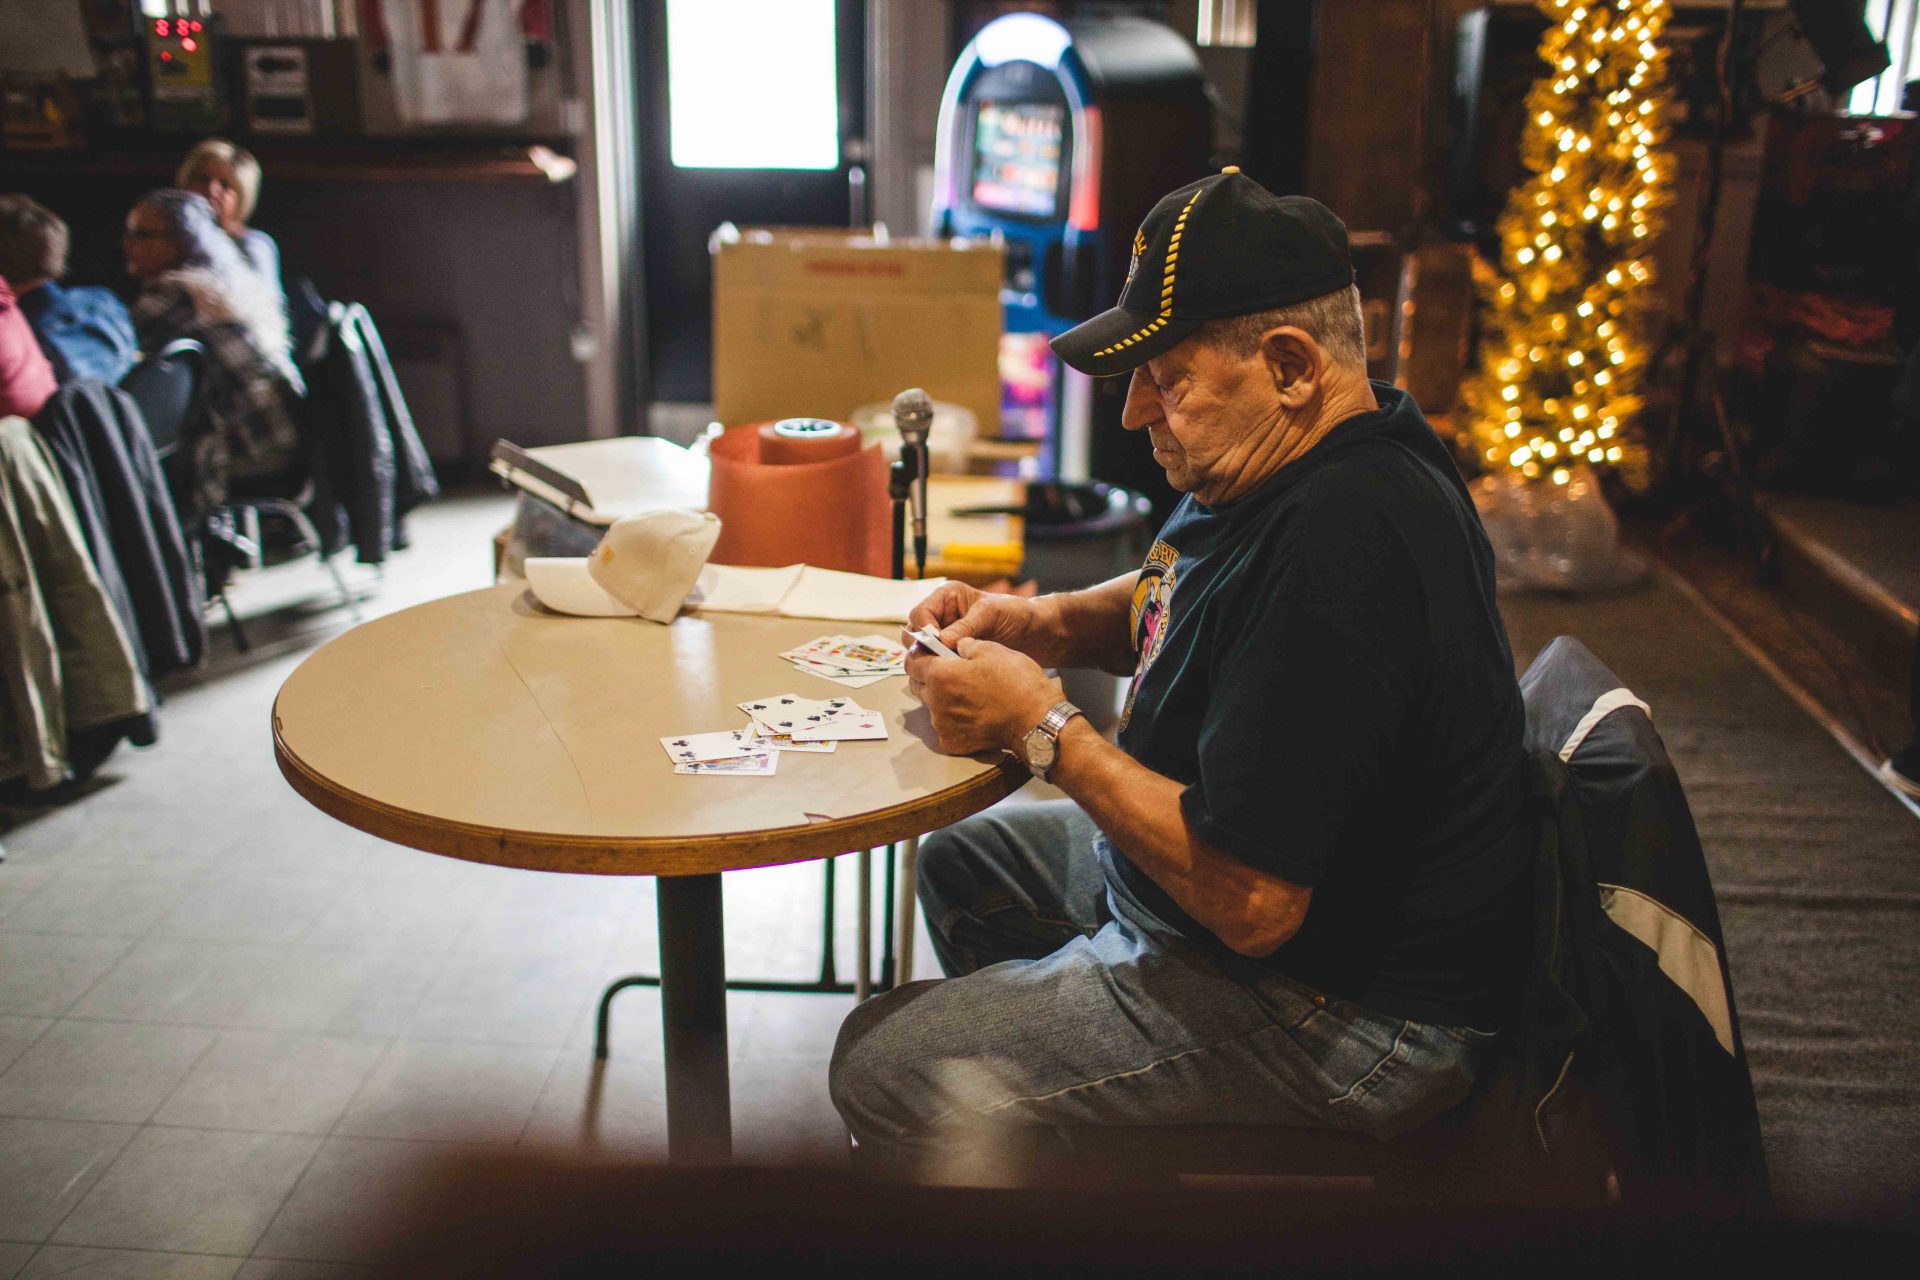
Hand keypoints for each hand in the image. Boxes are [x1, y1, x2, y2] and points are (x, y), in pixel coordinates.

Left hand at [906, 638, 1061, 756]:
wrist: (1036, 721)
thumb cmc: (1017, 683)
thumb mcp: (992, 649)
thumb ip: (964, 644)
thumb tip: (955, 645)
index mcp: (941, 675)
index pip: (912, 661)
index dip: (918, 653)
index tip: (927, 651)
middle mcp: (935, 702)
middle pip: (918, 685)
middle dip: (928, 675)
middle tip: (950, 671)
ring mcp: (943, 726)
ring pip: (931, 706)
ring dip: (941, 698)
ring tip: (967, 693)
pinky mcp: (953, 742)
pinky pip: (945, 726)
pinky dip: (953, 719)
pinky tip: (972, 713)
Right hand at [907, 583, 1044, 659]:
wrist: (1035, 633)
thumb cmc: (1016, 614)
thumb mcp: (991, 614)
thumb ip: (966, 626)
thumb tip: (942, 641)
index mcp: (947, 597)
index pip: (920, 613)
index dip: (924, 629)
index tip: (937, 643)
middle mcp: (942, 616)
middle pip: (915, 633)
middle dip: (923, 647)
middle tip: (940, 659)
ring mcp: (946, 637)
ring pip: (922, 652)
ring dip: (931, 661)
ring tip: (950, 668)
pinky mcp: (953, 655)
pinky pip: (937, 664)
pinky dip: (941, 670)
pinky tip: (954, 676)